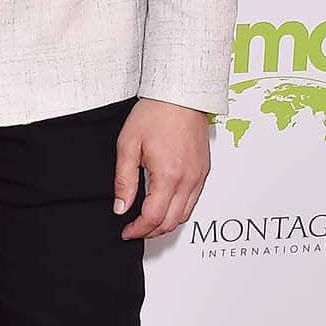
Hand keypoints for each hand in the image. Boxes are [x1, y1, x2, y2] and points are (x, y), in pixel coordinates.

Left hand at [113, 99, 209, 240]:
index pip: (153, 218)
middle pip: (171, 222)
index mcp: (168, 175)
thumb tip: (121, 207)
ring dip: (165, 223)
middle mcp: (188, 180)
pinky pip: (194, 201)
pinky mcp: (204, 170)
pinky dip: (179, 210)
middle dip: (151, 231)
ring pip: (185, 215)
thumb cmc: (155, 114)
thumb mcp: (128, 146)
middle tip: (134, 229)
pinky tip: (165, 205)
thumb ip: (124, 181)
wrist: (181, 94)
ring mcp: (199, 176)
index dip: (137, 230)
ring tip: (147, 221)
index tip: (126, 231)